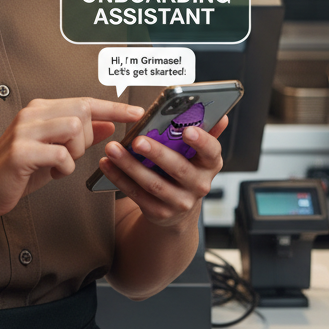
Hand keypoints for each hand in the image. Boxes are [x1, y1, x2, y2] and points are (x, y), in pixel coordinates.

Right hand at [0, 97, 143, 218]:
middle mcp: (32, 113)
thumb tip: (107, 123)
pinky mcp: (21, 151)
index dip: (114, 107)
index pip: (85, 101)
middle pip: (82, 111)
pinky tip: (50, 173)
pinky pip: (61, 155)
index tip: (138, 112)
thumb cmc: (18, 171)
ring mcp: (25, 130)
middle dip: (86, 137)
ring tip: (59, 164)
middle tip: (71, 155)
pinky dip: (63, 168)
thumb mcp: (54, 150)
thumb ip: (79, 135)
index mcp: (41, 109)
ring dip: (75, 152)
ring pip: (73, 129)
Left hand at [97, 115, 228, 229]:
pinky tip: (108, 164)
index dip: (201, 141)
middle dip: (156, 153)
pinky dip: (119, 178)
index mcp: (210, 165)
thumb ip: (207, 133)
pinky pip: (136, 194)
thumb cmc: (186, 170)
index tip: (187, 129)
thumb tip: (220, 116)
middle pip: (178, 168)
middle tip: (138, 140)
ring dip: (130, 165)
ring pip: (153, 183)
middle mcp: (199, 185)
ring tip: (113, 149)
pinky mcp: (159, 212)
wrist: (178, 210)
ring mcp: (179, 201)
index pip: (212, 152)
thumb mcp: (199, 155)